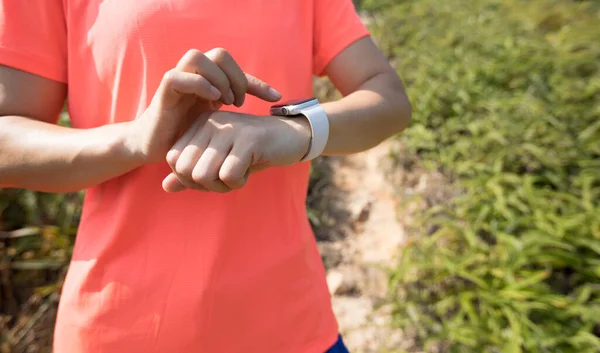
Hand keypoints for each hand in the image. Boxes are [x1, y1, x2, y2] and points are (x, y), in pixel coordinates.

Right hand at [126, 48, 281, 163]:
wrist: (157, 148)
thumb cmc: (189, 137)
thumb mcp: (220, 126)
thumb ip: (238, 117)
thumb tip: (270, 115)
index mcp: (209, 82)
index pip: (237, 70)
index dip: (258, 83)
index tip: (275, 98)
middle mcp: (194, 76)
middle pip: (219, 54)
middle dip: (235, 76)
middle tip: (239, 101)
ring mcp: (178, 81)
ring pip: (196, 57)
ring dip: (217, 77)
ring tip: (226, 101)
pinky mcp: (164, 93)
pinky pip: (177, 76)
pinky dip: (198, 84)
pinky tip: (212, 101)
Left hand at [161, 111, 310, 192]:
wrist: (292, 137)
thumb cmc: (253, 152)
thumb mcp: (220, 163)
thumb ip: (192, 175)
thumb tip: (166, 187)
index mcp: (199, 124)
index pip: (174, 161)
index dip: (191, 179)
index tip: (214, 174)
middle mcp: (209, 122)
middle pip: (186, 171)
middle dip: (206, 185)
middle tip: (227, 177)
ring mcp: (228, 129)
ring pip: (203, 175)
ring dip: (223, 185)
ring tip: (239, 173)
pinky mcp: (247, 139)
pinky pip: (228, 176)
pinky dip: (239, 182)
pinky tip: (250, 169)